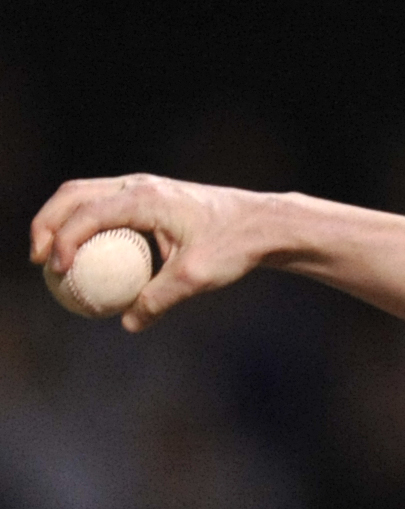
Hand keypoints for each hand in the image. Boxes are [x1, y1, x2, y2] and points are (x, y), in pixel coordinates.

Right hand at [29, 175, 272, 332]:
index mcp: (145, 197)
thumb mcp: (197, 276)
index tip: (56, 272)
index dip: (64, 241)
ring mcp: (142, 188)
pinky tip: (85, 256)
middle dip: (47, 225)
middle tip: (37, 261)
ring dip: (62, 222)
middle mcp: (138, 185)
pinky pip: (105, 207)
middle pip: (73, 195)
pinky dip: (86, 226)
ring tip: (50, 257)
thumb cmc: (234, 245)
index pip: (88, 214)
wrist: (263, 224)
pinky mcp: (148, 198)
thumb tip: (129, 323)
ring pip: (84, 196)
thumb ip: (160, 299)